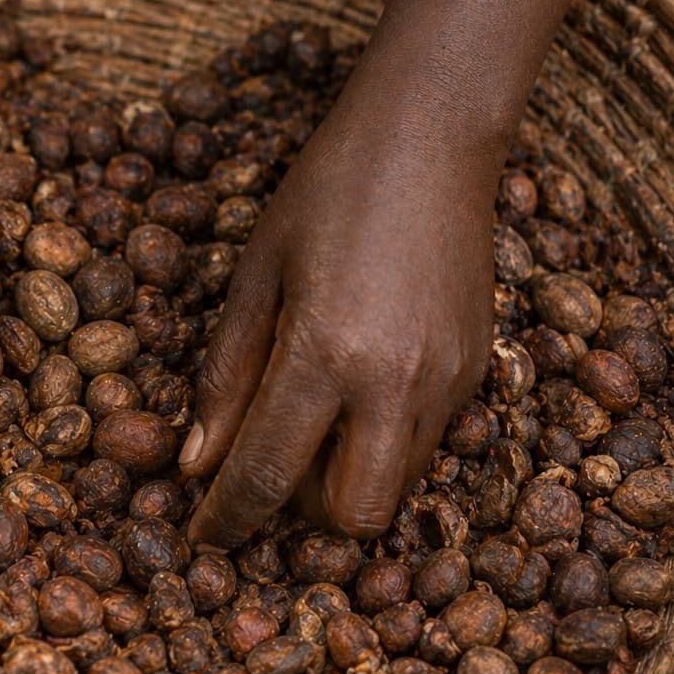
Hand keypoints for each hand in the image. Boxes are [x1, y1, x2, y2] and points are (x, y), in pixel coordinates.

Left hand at [181, 95, 497, 545]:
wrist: (433, 137)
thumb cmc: (326, 192)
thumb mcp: (254, 276)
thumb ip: (224, 378)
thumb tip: (195, 465)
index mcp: (326, 353)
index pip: (266, 477)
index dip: (227, 519)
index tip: (203, 536)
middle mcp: (397, 382)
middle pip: (351, 517)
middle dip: (300, 515)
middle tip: (267, 465)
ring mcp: (449, 381)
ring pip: (396, 490)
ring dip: (344, 481)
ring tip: (312, 417)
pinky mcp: (478, 370)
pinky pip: (425, 446)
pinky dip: (382, 444)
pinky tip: (358, 384)